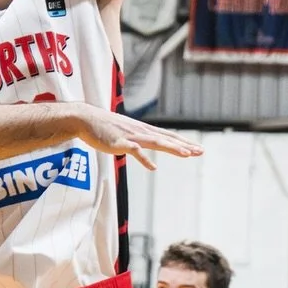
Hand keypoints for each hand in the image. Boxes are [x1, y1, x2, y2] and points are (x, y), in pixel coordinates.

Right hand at [76, 105, 201, 170]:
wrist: (86, 119)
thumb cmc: (105, 128)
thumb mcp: (126, 135)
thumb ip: (138, 145)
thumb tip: (149, 161)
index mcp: (143, 131)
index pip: (168, 137)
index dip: (183, 143)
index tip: (197, 149)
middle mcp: (141, 132)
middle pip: (167, 139)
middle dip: (184, 145)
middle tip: (201, 151)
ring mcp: (131, 136)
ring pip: (155, 142)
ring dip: (171, 148)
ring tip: (186, 154)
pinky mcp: (119, 142)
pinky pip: (134, 151)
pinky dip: (144, 159)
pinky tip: (152, 167)